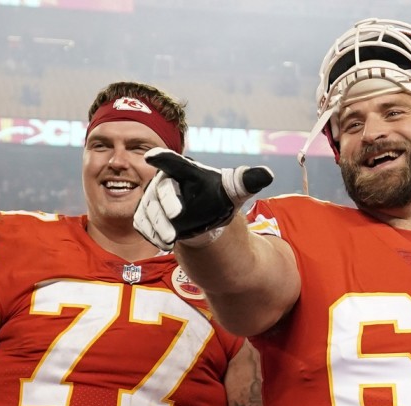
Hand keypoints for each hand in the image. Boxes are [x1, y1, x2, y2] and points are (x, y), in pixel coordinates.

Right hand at [134, 148, 273, 249]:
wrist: (206, 219)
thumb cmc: (218, 199)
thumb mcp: (233, 190)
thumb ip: (247, 181)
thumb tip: (268, 174)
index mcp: (185, 169)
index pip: (172, 162)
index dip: (161, 158)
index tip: (151, 157)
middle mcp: (164, 181)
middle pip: (159, 192)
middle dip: (164, 210)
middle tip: (174, 231)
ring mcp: (152, 197)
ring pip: (148, 210)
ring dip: (157, 226)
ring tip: (170, 240)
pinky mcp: (146, 214)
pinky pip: (142, 222)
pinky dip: (150, 233)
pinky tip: (163, 242)